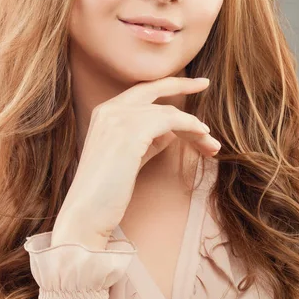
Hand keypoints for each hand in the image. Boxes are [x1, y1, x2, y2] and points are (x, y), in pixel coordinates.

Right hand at [51, 76, 220, 249]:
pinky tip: (203, 135)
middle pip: (153, 87)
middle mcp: (109, 109)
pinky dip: (190, 126)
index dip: (168, 87)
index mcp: (105, 112)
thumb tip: (172, 131)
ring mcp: (118, 118)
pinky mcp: (130, 131)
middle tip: (205, 83)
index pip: (142, 92)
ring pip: (168, 111)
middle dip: (183, 83)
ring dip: (195, 127)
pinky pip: (170, 120)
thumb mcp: (130, 159)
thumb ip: (148, 141)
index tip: (193, 86)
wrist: (86, 214)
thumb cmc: (107, 193)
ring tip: (211, 146)